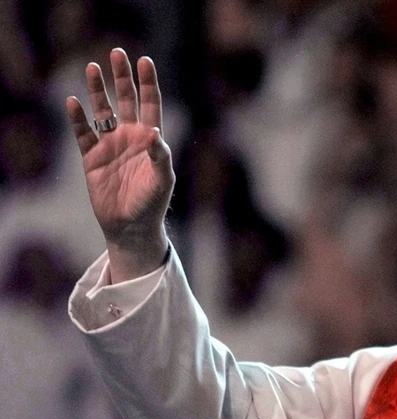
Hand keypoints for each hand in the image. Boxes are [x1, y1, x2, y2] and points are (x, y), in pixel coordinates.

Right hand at [66, 48, 173, 282]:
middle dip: (122, 77)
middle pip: (126, 99)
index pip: (150, 104)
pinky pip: (82, 132)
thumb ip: (160, 155)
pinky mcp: (91, 157)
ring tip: (92, 68)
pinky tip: (73, 101)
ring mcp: (110, 145)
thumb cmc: (152, 203)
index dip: (148, 83)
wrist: (131, 226)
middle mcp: (130, 137)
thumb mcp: (162, 179)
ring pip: (102, 110)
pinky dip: (77, 118)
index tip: (144, 61)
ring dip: (97, 90)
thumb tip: (154, 132)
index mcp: (150, 139)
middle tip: (117, 53)